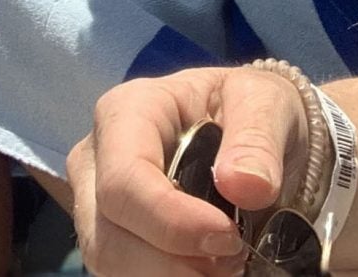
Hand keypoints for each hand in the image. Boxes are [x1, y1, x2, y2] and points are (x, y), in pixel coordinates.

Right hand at [70, 66, 309, 275]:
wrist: (246, 126)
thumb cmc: (244, 104)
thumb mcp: (263, 99)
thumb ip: (257, 138)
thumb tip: (245, 186)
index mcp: (125, 113)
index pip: (125, 182)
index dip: (173, 223)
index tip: (230, 238)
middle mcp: (96, 162)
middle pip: (109, 238)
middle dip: (176, 263)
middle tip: (235, 257)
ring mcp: (94, 206)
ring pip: (112, 266)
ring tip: (225, 263)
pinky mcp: (109, 239)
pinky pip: (126, 276)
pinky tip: (207, 268)